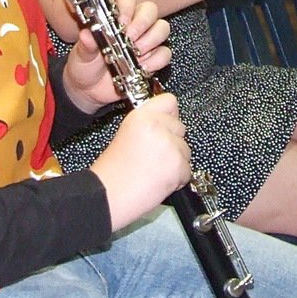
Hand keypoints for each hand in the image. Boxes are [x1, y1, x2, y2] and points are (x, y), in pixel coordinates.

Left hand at [63, 0, 171, 112]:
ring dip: (150, 41)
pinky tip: (142, 67)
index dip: (127, 6)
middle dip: (142, 23)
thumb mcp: (81, 55)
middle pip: (151, 9)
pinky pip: (164, 54)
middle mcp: (133, 25)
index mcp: (114, 17)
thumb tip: (87, 34)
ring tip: (135, 53)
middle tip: (130, 37)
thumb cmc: (84, 66)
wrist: (89, 91)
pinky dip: (155, 61)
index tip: (120, 21)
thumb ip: (86, 45)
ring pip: (162, 28)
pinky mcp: (152, 59)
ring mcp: (145, 41)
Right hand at [89, 93, 191, 230]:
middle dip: (173, 143)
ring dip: (176, 162)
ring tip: (153, 171)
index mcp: (141, 117)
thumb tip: (168, 121)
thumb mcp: (126, 134)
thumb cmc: (113, 172)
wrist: (109, 196)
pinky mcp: (178, 165)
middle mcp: (157, 126)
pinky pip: (187, 170)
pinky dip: (178, 178)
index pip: (169, 101)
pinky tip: (159, 181)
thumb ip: (148, 125)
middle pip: (181, 127)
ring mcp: (169, 145)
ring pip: (186, 150)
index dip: (170, 115)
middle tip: (154, 157)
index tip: (167, 123)